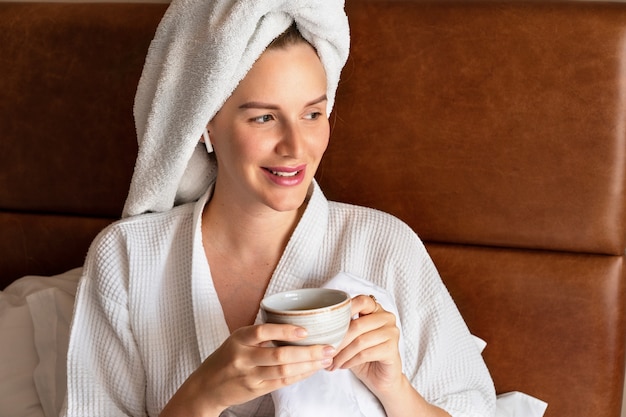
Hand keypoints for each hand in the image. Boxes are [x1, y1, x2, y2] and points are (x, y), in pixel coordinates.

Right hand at [161, 323, 334, 415]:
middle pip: (279, 355)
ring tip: (325, 359)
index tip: (305, 330)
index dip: (285, 331)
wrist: (206, 387)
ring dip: (308, 365)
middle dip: (308, 352)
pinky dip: (300, 376)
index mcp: (239, 338)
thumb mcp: (238, 340)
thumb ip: (260, 335)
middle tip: (328, 347)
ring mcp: (249, 375)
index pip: (263, 332)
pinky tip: (312, 369)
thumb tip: (296, 325)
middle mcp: (243, 357)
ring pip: (284, 371)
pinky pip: (282, 382)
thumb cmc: (227, 358)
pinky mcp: (255, 390)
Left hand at [329, 294, 402, 395]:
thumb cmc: (364, 355)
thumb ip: (343, 327)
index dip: (345, 310)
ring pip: (360, 341)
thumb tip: (319, 328)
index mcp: (376, 309)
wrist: (381, 377)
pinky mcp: (392, 349)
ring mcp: (392, 332)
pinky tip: (343, 366)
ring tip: (332, 362)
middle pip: (357, 325)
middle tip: (325, 352)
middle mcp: (386, 317)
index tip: (328, 325)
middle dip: (338, 341)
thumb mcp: (352, 338)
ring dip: (342, 354)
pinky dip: (350, 361)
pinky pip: (366, 354)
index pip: (361, 301)